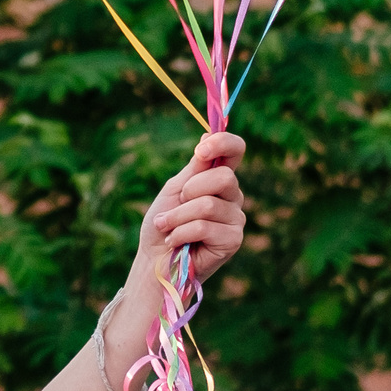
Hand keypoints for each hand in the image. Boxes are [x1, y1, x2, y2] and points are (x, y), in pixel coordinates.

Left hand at [130, 130, 245, 299]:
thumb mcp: (175, 189)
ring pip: (208, 205)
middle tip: (177, 204)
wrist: (154, 258)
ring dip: (178, 217)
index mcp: (219, 178)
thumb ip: (195, 168)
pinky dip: (181, 233)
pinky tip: (175, 241)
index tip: (202, 149)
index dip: (223, 143)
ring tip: (168, 227)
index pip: (235, 150)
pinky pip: (205, 227)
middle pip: (224, 177)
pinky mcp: (233, 241)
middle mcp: (233, 196)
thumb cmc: (163, 223)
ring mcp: (235, 219)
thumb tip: (209, 132)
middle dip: (190, 190)